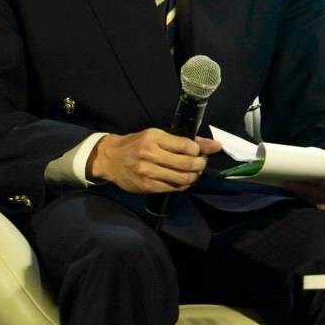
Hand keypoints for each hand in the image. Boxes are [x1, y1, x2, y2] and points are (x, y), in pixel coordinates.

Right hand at [87, 129, 222, 193]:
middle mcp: (150, 155)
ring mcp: (147, 172)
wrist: (111, 159)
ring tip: (194, 172)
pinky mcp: (146, 186)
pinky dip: (183, 185)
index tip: (200, 151)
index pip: (186, 146)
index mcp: (153, 138)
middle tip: (201, 163)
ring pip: (182, 178)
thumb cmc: (136, 144)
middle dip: (200, 165)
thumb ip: (182, 141)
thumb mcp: (156, 135)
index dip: (199, 150)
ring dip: (194, 176)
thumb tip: (213, 145)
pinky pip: (173, 188)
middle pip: (186, 164)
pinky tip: (183, 180)